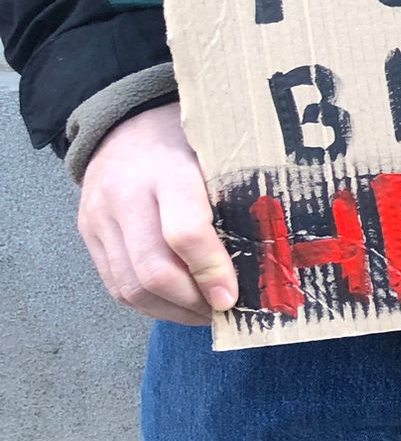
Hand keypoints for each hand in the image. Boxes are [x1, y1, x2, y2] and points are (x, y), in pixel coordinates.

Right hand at [78, 102, 235, 325]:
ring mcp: (100, 218)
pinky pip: (115, 286)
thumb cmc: (188, 142)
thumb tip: (272, 256)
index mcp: (168, 170)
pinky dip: (148, 305)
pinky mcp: (88, 234)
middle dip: (192, 302)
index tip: (233, 297)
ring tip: (204, 314)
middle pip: (153, 270)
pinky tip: (177, 306)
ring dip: (171, 311)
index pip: (185, 232)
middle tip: (225, 312)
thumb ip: (236, 197)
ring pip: (131, 287)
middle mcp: (126, 196)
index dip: (211, 271)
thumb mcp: (217, 156)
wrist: (126, 126)